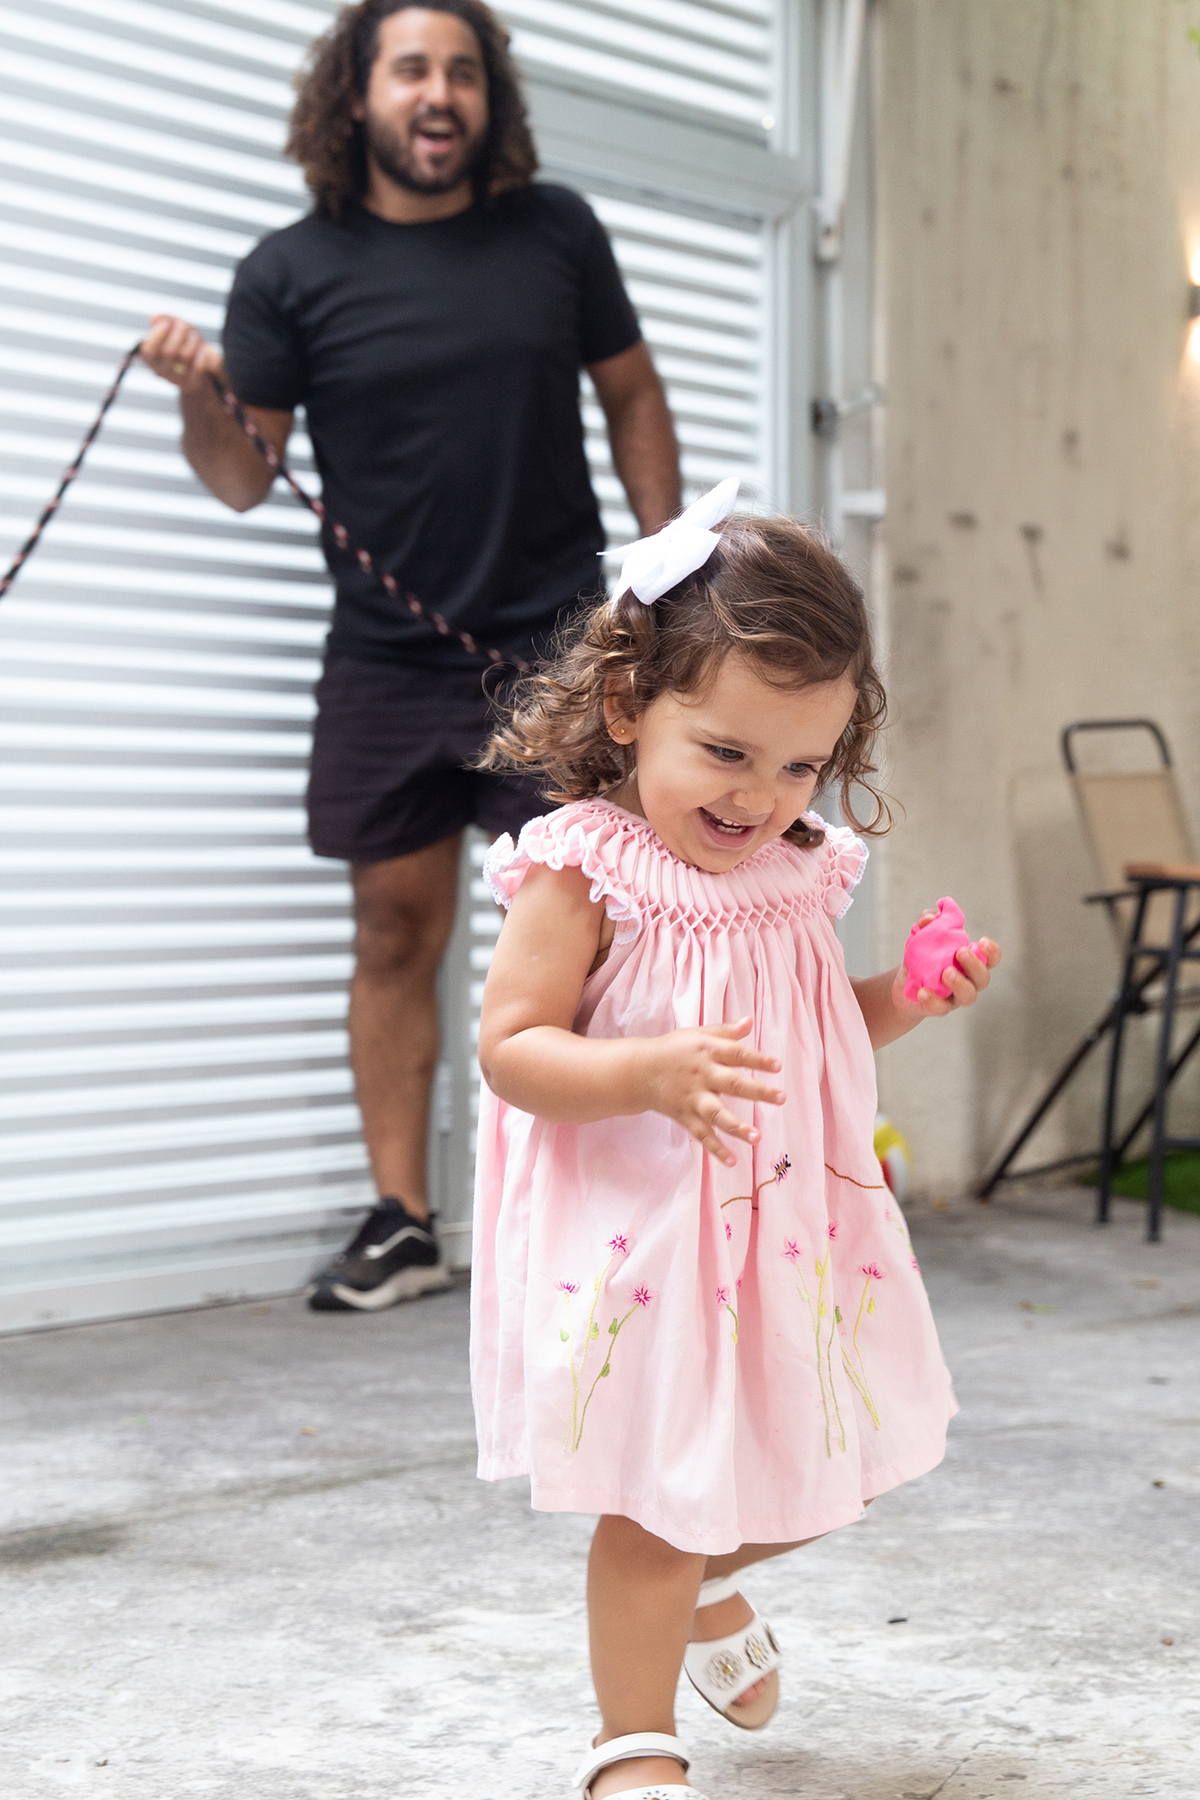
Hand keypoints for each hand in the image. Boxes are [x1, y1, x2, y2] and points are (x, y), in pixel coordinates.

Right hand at [141, 315, 222, 393]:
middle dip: (179, 332)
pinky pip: (198, 368)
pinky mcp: (192, 384)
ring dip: (192, 340)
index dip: (158, 335)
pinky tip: (202, 349)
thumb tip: (155, 318)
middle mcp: (161, 370)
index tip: (166, 324)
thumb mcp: (174, 327)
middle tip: (184, 325)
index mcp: (150, 358)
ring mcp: (176, 379)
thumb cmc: (183, 342)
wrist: (200, 365)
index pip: (148, 350)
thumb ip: (164, 319)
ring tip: (194, 336)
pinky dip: (201, 354)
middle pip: (169, 351)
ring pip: (185, 356)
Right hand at [640, 1016, 783, 1166]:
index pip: (737, 1054)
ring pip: (717, 1114)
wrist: (639, 1070)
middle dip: (757, 1092)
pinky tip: (732, 1161)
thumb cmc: (674, 1049)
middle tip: (780, 1098)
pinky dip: (715, 1148)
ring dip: (737, 1127)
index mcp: (708, 1052)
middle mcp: (702, 1075)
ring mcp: (693, 1098)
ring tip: (757, 1137)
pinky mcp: (685, 1116)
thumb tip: (750, 1022)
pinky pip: (701, 1134)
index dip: (758, 1059)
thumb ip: (725, 1031)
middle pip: (732, 1084)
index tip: (778, 1066)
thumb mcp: (698, 1034)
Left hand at [892, 912, 1001, 1019]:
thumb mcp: (924, 934)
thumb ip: (928, 921)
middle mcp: (969, 980)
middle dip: (975, 965)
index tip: (982, 941)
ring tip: (947, 972)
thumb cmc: (923, 956)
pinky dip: (933, 1001)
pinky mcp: (940, 1008)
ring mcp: (956, 996)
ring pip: (968, 996)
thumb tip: (929, 918)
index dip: (992, 951)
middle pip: (983, 978)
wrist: (905, 983)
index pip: (991, 958)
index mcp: (972, 961)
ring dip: (960, 983)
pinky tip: (922, 992)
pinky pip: (941, 1008)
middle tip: (961, 952)